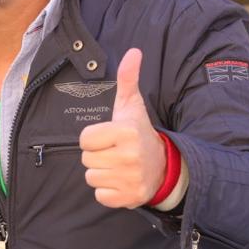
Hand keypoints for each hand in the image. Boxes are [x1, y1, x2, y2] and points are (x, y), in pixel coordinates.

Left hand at [79, 48, 166, 208]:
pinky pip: (99, 195)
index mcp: (126, 132)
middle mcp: (129, 156)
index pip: (85, 139)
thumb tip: (133, 51)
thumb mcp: (132, 106)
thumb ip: (128, 79)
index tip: (109, 137)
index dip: (94, 138)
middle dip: (97, 155)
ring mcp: (130, 179)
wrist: (163, 166)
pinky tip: (120, 180)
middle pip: (86, 159)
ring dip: (101, 173)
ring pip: (91, 177)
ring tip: (118, 166)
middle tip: (115, 152)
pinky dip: (107, 191)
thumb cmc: (139, 133)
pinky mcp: (129, 198)